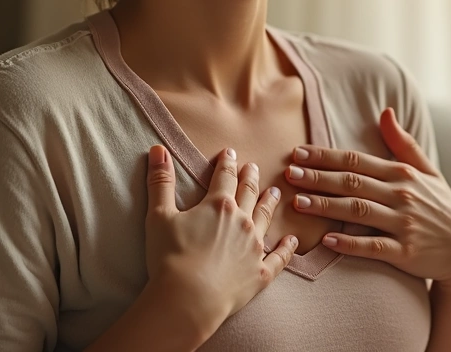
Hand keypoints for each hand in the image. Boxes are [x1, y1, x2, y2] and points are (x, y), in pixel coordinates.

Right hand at [145, 144, 298, 326]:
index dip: (227, 162)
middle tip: (253, 167)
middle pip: (249, 192)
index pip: (225, 176)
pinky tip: (293, 240)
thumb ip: (160, 182)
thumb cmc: (170, 258)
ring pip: (266, 218)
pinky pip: (279, 257)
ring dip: (269, 203)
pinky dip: (287, 248)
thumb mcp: (159, 215)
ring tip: (275, 192)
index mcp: (219, 205)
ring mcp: (254, 247)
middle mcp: (242, 221)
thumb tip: (157, 150)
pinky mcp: (260, 272)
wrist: (188, 300)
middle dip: (250, 177)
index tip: (230, 152)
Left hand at [285, 108, 450, 288]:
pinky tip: (327, 239)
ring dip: (326, 206)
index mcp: (402, 174)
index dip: (325, 156)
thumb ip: (403, 143)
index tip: (298, 153)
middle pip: (352, 182)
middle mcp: (402, 195)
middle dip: (318, 177)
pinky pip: (373, 246)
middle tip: (289, 173)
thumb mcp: (428, 172)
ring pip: (358, 211)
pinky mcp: (406, 252)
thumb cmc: (441, 207)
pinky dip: (350, 243)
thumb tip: (385, 111)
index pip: (356, 160)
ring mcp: (404, 224)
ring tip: (298, 203)